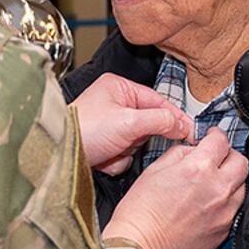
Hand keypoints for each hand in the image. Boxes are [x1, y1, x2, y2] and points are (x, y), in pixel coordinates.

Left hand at [74, 73, 192, 173]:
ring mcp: (109, 125)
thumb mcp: (129, 122)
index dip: (175, 117)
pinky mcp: (104, 144)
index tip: (190, 131)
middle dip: (138, 138)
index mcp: (119, 88)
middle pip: (149, 124)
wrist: (57, 156)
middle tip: (129, 140)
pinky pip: (124, 154)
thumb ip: (161, 120)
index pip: (158, 101)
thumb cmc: (83, 129)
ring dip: (126, 151)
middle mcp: (114, 104)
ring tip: (109, 149)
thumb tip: (182, 124)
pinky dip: (116, 160)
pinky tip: (103, 158)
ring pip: (137, 142)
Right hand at [103, 129, 246, 248]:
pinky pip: (234, 209)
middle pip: (241, 162)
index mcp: (199, 169)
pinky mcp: (224, 231)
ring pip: (242, 187)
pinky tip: (208, 205)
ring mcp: (224, 212)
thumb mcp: (154, 170)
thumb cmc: (140, 214)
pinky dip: (225, 203)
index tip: (212, 137)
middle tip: (217, 158)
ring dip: (230, 180)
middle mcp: (217, 189)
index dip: (216, 135)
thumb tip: (192, 151)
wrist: (140, 248)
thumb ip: (179, 154)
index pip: (221, 141)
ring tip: (213, 184)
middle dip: (229, 155)